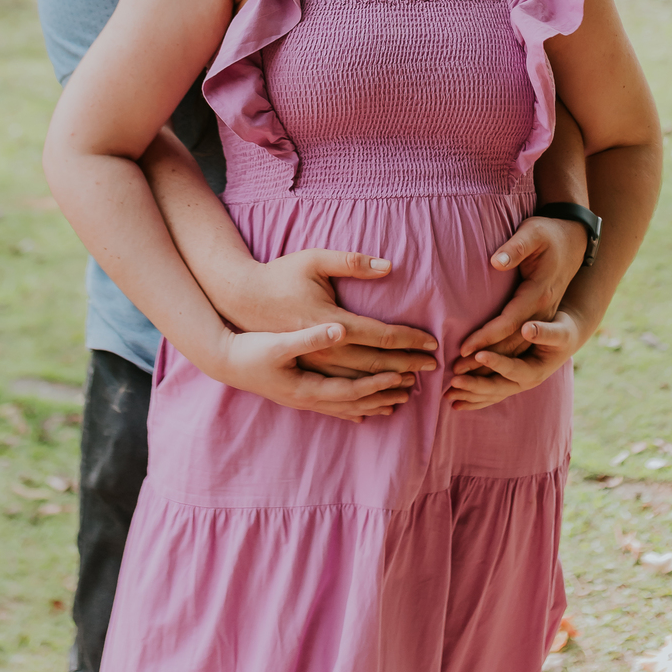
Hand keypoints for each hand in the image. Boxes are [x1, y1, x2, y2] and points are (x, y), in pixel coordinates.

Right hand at [215, 321, 414, 422]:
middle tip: (419, 382)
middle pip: (357, 395)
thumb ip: (311, 333)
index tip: (409, 368)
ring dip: (376, 400)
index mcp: (307, 377)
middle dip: (389, 388)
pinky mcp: (298, 395)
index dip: (384, 374)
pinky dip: (355, 408)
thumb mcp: (279, 336)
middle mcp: (308, 394)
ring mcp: (303, 398)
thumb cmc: (250, 342)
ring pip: (348, 405)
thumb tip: (341, 328)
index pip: (356, 379)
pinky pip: (333, 407)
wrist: (222, 356)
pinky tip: (367, 411)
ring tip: (403, 398)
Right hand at [225, 247, 437, 385]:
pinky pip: (335, 400)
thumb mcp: (312, 260)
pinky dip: (359, 405)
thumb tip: (386, 266)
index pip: (379, 337)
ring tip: (410, 390)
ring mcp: (310, 371)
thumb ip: (350, 263)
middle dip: (406, 367)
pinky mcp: (300, 379)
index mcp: (328, 323)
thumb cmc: (277, 277)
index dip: (407, 341)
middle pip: (373, 367)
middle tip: (433, 367)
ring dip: (386, 390)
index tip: (431, 344)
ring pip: (357, 390)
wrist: (238, 303)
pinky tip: (375, 410)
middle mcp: (322, 353)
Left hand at [446, 309, 582, 412]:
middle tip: (454, 381)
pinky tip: (456, 403)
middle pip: (497, 387)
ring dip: (469, 394)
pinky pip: (489, 394)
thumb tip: (527, 329)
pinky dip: (472, 398)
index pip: (513, 369)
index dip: (496, 362)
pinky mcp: (508, 382)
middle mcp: (525, 382)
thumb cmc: (563, 332)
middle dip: (475, 385)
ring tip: (447, 395)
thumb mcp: (559, 331)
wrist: (566, 340)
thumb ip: (544, 331)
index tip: (478, 355)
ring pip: (490, 393)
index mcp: (536, 371)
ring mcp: (516, 385)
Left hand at [458, 215, 587, 362]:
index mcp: (540, 293)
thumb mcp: (533, 232)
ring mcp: (544, 318)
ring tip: (463, 379)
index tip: (463, 348)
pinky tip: (480, 371)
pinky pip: (520, 347)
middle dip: (485, 361)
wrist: (575, 241)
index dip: (486, 336)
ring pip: (518, 351)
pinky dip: (501, 361)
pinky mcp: (540, 320)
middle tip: (455, 373)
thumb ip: (516, 247)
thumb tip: (497, 262)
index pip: (509, 322)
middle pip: (513, 345)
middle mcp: (544, 312)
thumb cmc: (548, 234)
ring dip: (492, 367)